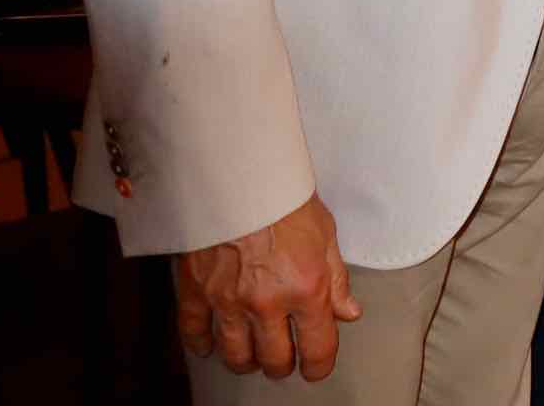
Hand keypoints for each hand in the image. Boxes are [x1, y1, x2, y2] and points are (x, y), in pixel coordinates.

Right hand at [174, 193, 359, 379]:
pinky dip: (202, 345)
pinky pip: (195, 334)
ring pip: (236, 355)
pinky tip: (210, 346)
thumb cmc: (284, 197)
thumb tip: (348, 312)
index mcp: (306, 288)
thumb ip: (336, 279)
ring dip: (247, 361)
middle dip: (283, 365)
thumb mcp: (325, 234)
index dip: (320, 366)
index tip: (317, 368)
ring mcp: (228, 301)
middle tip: (284, 359)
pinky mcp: (196, 292)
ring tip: (253, 355)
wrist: (237, 174)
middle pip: (274, 359)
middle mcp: (267, 302)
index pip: (317, 347)